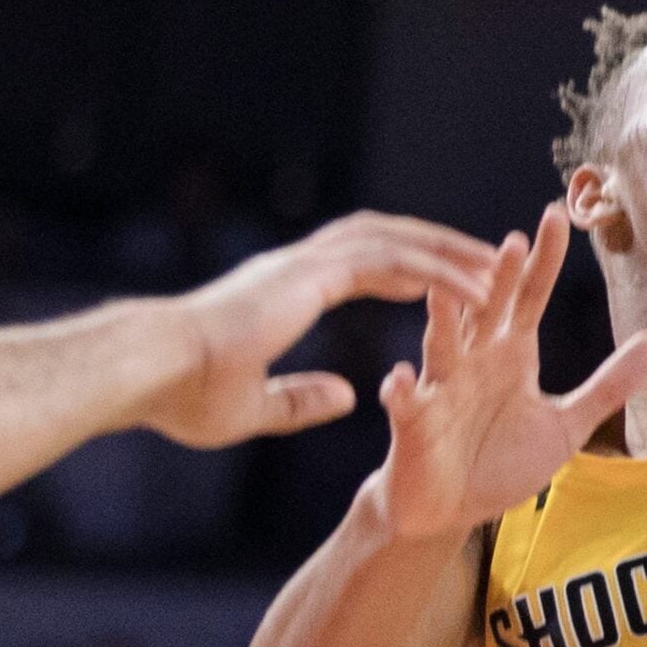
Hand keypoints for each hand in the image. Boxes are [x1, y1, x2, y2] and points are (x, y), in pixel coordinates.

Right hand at [136, 211, 499, 449]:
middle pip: (389, 239)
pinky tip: (475, 287)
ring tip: (499, 265)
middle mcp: (300, 266)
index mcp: (286, 288)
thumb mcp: (251, 408)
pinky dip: (437, 271)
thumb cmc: (181, 395)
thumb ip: (298, 399)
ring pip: (398, 241)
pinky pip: (391, 263)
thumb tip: (347, 395)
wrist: (147, 372)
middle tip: (489, 258)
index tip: (444, 279)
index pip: (363, 265)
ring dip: (450, 251)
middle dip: (440, 245)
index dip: (407, 268)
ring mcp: (305, 264)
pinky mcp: (310, 275)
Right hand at [372, 204, 646, 541]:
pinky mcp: (415, 427)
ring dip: (442, 319)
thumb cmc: (502, 460)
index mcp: (511, 353)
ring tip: (442, 289)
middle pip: (486, 311)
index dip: (543, 261)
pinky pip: (406, 406)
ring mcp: (442, 390)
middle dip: (496, 279)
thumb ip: (608, 385)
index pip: (529, 297)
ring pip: (441, 347)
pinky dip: (401, 393)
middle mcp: (474, 361)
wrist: (450, 510)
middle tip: (513, 242)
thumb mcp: (566, 424)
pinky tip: (398, 379)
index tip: (556, 217)